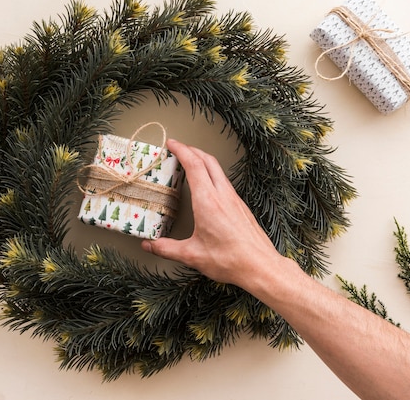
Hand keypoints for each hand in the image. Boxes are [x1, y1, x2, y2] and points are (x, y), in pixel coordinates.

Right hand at [141, 139, 286, 290]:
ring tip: (191, 164)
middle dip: (192, 150)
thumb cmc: (230, 260)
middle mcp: (222, 195)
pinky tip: (207, 187)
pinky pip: (224, 182)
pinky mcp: (241, 207)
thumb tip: (149, 245)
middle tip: (179, 148)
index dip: (181, 150)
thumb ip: (167, 248)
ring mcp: (234, 199)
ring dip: (203, 161)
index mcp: (207, 201)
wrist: (260, 266)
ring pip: (218, 170)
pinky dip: (212, 175)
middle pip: (208, 160)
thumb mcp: (192, 255)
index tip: (171, 144)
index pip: (194, 165)